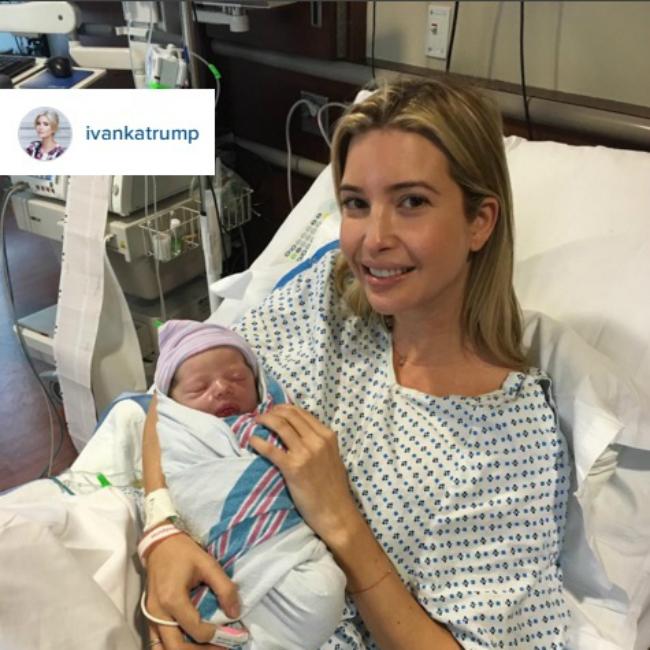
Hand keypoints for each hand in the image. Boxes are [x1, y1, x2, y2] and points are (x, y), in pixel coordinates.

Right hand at [145, 530, 241, 648]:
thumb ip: (224, 588)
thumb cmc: (184, 552)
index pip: (195, 629)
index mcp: (172, 599)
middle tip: (221, 646)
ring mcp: (150, 618)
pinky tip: (190, 646)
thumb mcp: (208, 564)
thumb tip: (235, 613)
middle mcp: (157, 613)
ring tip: (207, 647)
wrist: (160, 544)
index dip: (215, 635)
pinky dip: (173, 648)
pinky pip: (157, 644)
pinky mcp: (148, 619)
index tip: (230, 631)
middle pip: (176, 648)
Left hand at [250, 405, 361, 549]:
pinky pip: (270, 449)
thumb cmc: (333, 487)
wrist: (336, 512)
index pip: (301, 413)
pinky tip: (252, 441)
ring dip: (264, 420)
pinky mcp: (293, 468)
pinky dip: (258, 442)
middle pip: (290, 415)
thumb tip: (299, 431)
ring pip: (280, 425)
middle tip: (262, 416)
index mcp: (328, 436)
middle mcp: (317, 440)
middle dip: (272, 412)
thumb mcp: (332, 456)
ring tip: (256, 423)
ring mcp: (305, 453)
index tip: (273, 411)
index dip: (284, 408)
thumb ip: (319, 442)